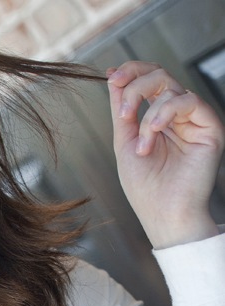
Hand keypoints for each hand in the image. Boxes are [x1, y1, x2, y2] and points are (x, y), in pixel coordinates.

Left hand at [106, 61, 223, 248]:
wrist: (164, 216)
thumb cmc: (145, 189)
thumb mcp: (125, 144)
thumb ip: (122, 111)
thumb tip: (113, 78)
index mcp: (158, 119)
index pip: (149, 81)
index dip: (131, 72)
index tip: (112, 76)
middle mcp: (178, 116)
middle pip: (160, 75)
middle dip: (136, 85)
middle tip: (124, 110)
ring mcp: (194, 120)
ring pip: (170, 87)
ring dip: (148, 117)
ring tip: (143, 148)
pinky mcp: (210, 127)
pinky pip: (188, 100)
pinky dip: (165, 114)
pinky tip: (153, 136)